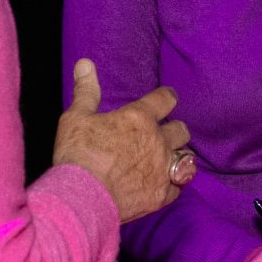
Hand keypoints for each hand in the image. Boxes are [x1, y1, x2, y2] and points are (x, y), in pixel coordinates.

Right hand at [53, 60, 187, 224]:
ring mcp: (163, 169)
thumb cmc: (78, 155)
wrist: (82, 197)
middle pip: (181, 130)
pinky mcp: (161, 194)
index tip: (167, 98)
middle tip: (164, 133)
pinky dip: (173, 185)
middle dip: (175, 130)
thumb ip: (85, 91)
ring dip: (178, 156)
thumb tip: (85, 63)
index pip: (165, 99)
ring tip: (169, 159)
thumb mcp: (76, 118)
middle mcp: (158, 141)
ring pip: (186, 158)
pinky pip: (178, 186)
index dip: (167, 97)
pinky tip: (165, 185)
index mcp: (139, 119)